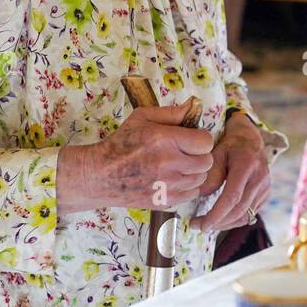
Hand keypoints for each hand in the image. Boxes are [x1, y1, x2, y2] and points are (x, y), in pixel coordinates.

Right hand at [56, 101, 213, 215]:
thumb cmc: (121, 143)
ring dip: (194, 172)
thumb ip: (171, 112)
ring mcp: (167, 185)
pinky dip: (186, 187)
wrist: (100, 175)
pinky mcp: (164, 201)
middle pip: (206, 162)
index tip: (191, 140)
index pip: (205, 142)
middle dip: (199, 155)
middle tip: (185, 153)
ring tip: (178, 166)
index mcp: (164, 140)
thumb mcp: (142, 118)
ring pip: (201, 179)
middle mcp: (168, 163)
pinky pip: (192, 194)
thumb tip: (194, 105)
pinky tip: (173, 179)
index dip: (200, 139)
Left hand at [191, 112, 270, 232]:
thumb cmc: (230, 145)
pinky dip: (234, 219)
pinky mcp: (266, 194)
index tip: (201, 224)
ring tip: (207, 224)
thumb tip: (201, 197)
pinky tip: (221, 218)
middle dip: (218, 223)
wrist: (250, 139)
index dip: (217, 214)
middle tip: (198, 226)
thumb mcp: (216, 152)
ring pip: (246, 216)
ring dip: (225, 224)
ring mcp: (265, 187)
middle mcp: (260, 178)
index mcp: (247, 165)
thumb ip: (210, 174)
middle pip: (239, 210)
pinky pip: (250, 214)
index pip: (232, 197)